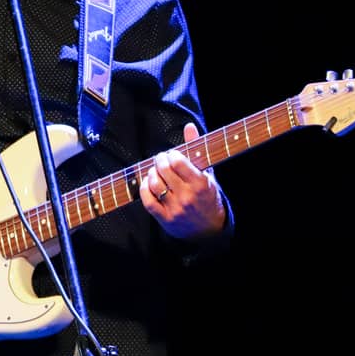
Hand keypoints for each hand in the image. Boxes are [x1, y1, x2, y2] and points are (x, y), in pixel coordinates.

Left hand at [139, 122, 226, 239]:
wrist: (210, 229)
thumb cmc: (208, 197)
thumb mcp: (207, 174)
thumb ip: (197, 149)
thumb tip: (189, 126)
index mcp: (200, 184)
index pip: (178, 162)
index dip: (171, 155)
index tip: (171, 154)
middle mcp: (187, 196)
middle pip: (164, 171)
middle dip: (159, 161)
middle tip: (160, 160)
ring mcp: (176, 209)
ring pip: (155, 184)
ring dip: (151, 173)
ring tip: (155, 171)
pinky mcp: (166, 219)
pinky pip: (148, 201)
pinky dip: (144, 189)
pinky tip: (148, 183)